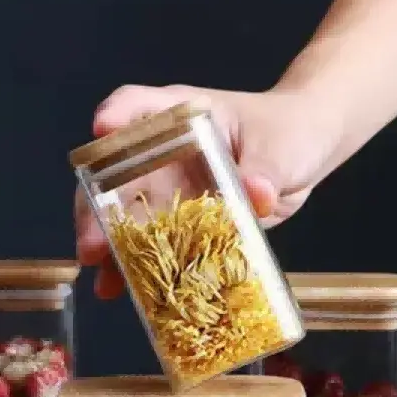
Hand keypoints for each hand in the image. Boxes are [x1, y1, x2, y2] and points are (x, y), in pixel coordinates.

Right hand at [74, 84, 333, 297]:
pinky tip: (123, 291)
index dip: (116, 114)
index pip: (138, 105)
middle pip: (114, 173)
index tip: (102, 129)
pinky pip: (153, 244)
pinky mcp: (181, 221)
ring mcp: (168, 187)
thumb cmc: (289, 131)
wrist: (305, 152)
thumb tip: (258, 195)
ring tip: (102, 278)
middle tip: (91, 246)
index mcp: (183, 116)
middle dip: (96, 209)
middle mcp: (163, 151)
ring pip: (124, 215)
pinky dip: (137, 267)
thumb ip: (266, 169)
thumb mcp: (279, 147)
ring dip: (109, 246)